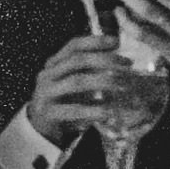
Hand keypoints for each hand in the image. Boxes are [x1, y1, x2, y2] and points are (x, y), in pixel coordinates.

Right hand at [22, 32, 144, 145]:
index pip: (74, 46)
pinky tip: (108, 112)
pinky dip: (92, 110)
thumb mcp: (77, 82)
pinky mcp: (47, 113)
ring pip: (76, 81)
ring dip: (103, 82)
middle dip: (105, 60)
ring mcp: (46, 93)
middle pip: (77, 60)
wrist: (42, 127)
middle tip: (127, 64)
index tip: (117, 41)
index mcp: (55, 63)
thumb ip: (92, 71)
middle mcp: (48, 74)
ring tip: (124, 86)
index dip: (95, 41)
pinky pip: (72, 110)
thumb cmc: (65, 101)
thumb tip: (123, 62)